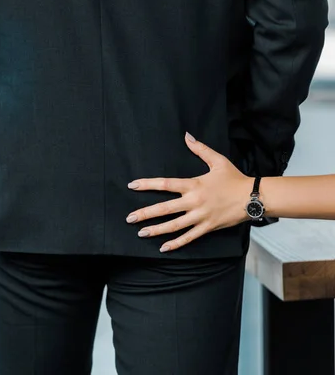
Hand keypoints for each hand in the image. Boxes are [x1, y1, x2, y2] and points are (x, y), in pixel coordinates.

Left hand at [126, 133, 252, 252]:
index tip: (132, 185)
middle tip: (129, 218)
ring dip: (156, 230)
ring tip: (141, 233)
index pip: (165, 184)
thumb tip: (187, 136)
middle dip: (145, 214)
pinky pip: (189, 238)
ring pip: (174, 225)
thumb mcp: (218, 161)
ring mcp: (200, 216)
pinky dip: (176, 243)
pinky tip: (163, 247)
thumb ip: (200, 149)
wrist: (254, 197)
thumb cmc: (235, 178)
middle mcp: (194, 201)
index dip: (147, 184)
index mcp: (194, 184)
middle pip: (165, 208)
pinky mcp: (208, 227)